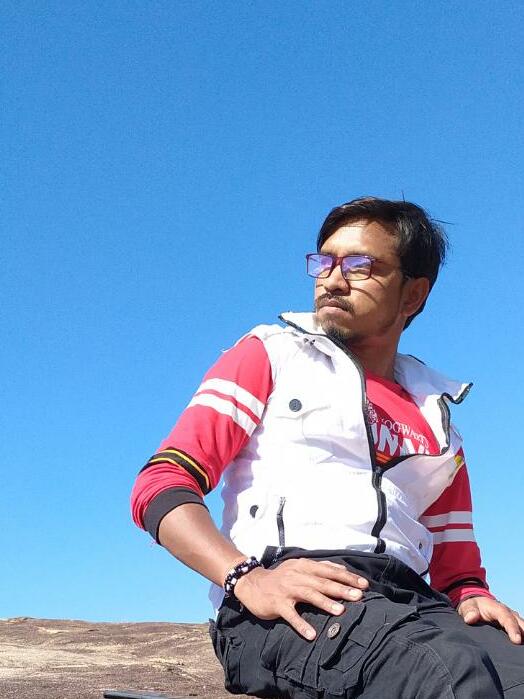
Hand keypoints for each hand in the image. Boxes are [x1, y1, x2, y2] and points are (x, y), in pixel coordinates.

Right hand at [233, 558, 368, 639]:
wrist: (252, 583)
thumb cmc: (280, 577)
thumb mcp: (299, 567)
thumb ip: (320, 568)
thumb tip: (342, 568)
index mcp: (304, 566)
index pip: (329, 570)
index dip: (347, 577)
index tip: (364, 585)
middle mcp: (297, 576)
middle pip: (322, 582)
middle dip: (342, 589)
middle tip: (359, 596)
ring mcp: (286, 590)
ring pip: (309, 595)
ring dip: (325, 603)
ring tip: (341, 611)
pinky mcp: (277, 604)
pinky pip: (291, 615)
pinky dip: (301, 624)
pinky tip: (311, 634)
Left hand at [457, 596, 523, 643]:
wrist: (476, 604)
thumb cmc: (472, 606)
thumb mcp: (467, 606)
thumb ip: (469, 611)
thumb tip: (470, 618)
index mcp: (497, 608)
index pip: (507, 618)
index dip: (512, 628)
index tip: (517, 640)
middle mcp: (508, 613)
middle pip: (519, 623)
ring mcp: (512, 620)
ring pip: (522, 628)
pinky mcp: (513, 626)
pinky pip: (521, 632)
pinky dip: (523, 638)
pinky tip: (522, 647)